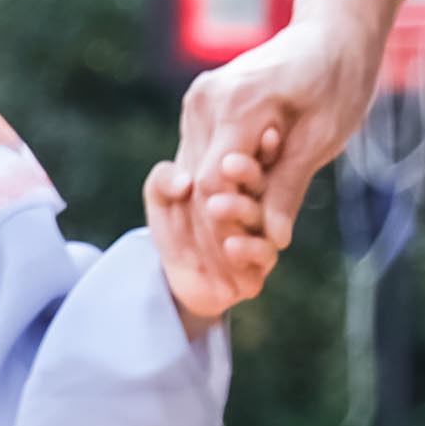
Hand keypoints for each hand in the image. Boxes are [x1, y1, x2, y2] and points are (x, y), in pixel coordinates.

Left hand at [142, 154, 285, 330]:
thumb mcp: (159, 199)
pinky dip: (250, 248)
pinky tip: (232, 245)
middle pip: (260, 181)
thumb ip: (162, 181)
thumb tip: (184, 183)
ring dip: (240, 208)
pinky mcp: (262, 261)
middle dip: (245, 172)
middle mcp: (256, 200)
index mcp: (238, 178)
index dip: (243, 151)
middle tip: (228, 164)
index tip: (229, 148)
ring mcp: (262, 229)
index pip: (249, 157)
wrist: (181, 277)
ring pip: (262, 215)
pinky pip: (265, 252)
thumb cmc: (173, 227)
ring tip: (215, 206)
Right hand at [174, 3, 384, 268]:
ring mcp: (198, 104)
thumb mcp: (323, 136)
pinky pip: (198, 162)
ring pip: (190, 178)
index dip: (224, 236)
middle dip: (214, 239)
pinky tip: (236, 230)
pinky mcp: (202, 110)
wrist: (331, 32)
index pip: (210, 187)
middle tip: (240, 287)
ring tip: (239, 267)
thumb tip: (272, 239)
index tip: (244, 277)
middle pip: (193, 187)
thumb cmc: (338, 79)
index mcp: (236, 105)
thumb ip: (289, 185)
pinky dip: (214, 197)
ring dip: (212, 222)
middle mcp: (204, 102)